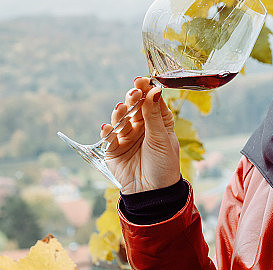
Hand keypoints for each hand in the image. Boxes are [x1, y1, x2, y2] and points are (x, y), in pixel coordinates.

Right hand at [100, 77, 180, 193]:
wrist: (153, 193)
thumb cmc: (164, 165)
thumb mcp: (162, 138)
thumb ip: (154, 115)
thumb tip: (154, 89)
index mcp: (158, 121)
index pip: (151, 101)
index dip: (147, 90)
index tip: (143, 80)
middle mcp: (141, 126)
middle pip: (134, 108)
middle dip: (133, 99)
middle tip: (133, 92)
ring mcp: (127, 137)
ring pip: (121, 120)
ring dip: (120, 113)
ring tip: (122, 108)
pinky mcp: (114, 150)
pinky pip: (109, 138)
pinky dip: (107, 132)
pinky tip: (108, 128)